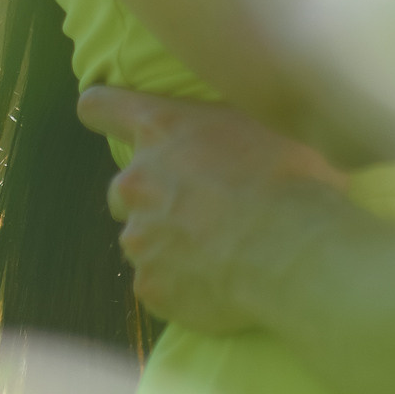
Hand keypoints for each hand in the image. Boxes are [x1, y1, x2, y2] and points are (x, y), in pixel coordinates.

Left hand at [80, 86, 355, 335]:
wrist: (293, 251)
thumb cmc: (291, 176)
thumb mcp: (264, 122)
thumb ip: (229, 121)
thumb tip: (242, 116)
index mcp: (161, 129)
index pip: (101, 107)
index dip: (102, 111)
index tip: (103, 116)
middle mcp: (137, 181)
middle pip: (125, 189)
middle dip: (154, 198)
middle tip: (203, 208)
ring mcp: (140, 239)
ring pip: (144, 240)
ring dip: (170, 244)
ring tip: (222, 252)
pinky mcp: (151, 286)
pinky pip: (160, 284)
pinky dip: (183, 285)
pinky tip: (222, 283)